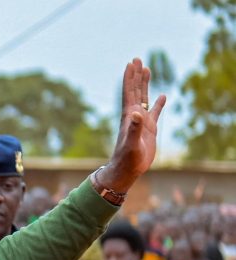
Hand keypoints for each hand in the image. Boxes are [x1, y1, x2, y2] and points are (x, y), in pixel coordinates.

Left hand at [97, 58, 165, 193]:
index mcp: (129, 116)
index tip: (131, 63)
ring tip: (146, 70)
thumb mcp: (132, 143)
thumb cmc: (127, 158)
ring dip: (145, 84)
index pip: (129, 92)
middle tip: (137, 59)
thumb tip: (137, 112)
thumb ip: (135, 128)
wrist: (127, 170)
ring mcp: (141, 122)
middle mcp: (134, 116)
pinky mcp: (149, 130)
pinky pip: (154, 113)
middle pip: (135, 91)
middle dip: (136, 76)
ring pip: (144, 99)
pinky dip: (158, 104)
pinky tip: (162, 96)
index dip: (130, 78)